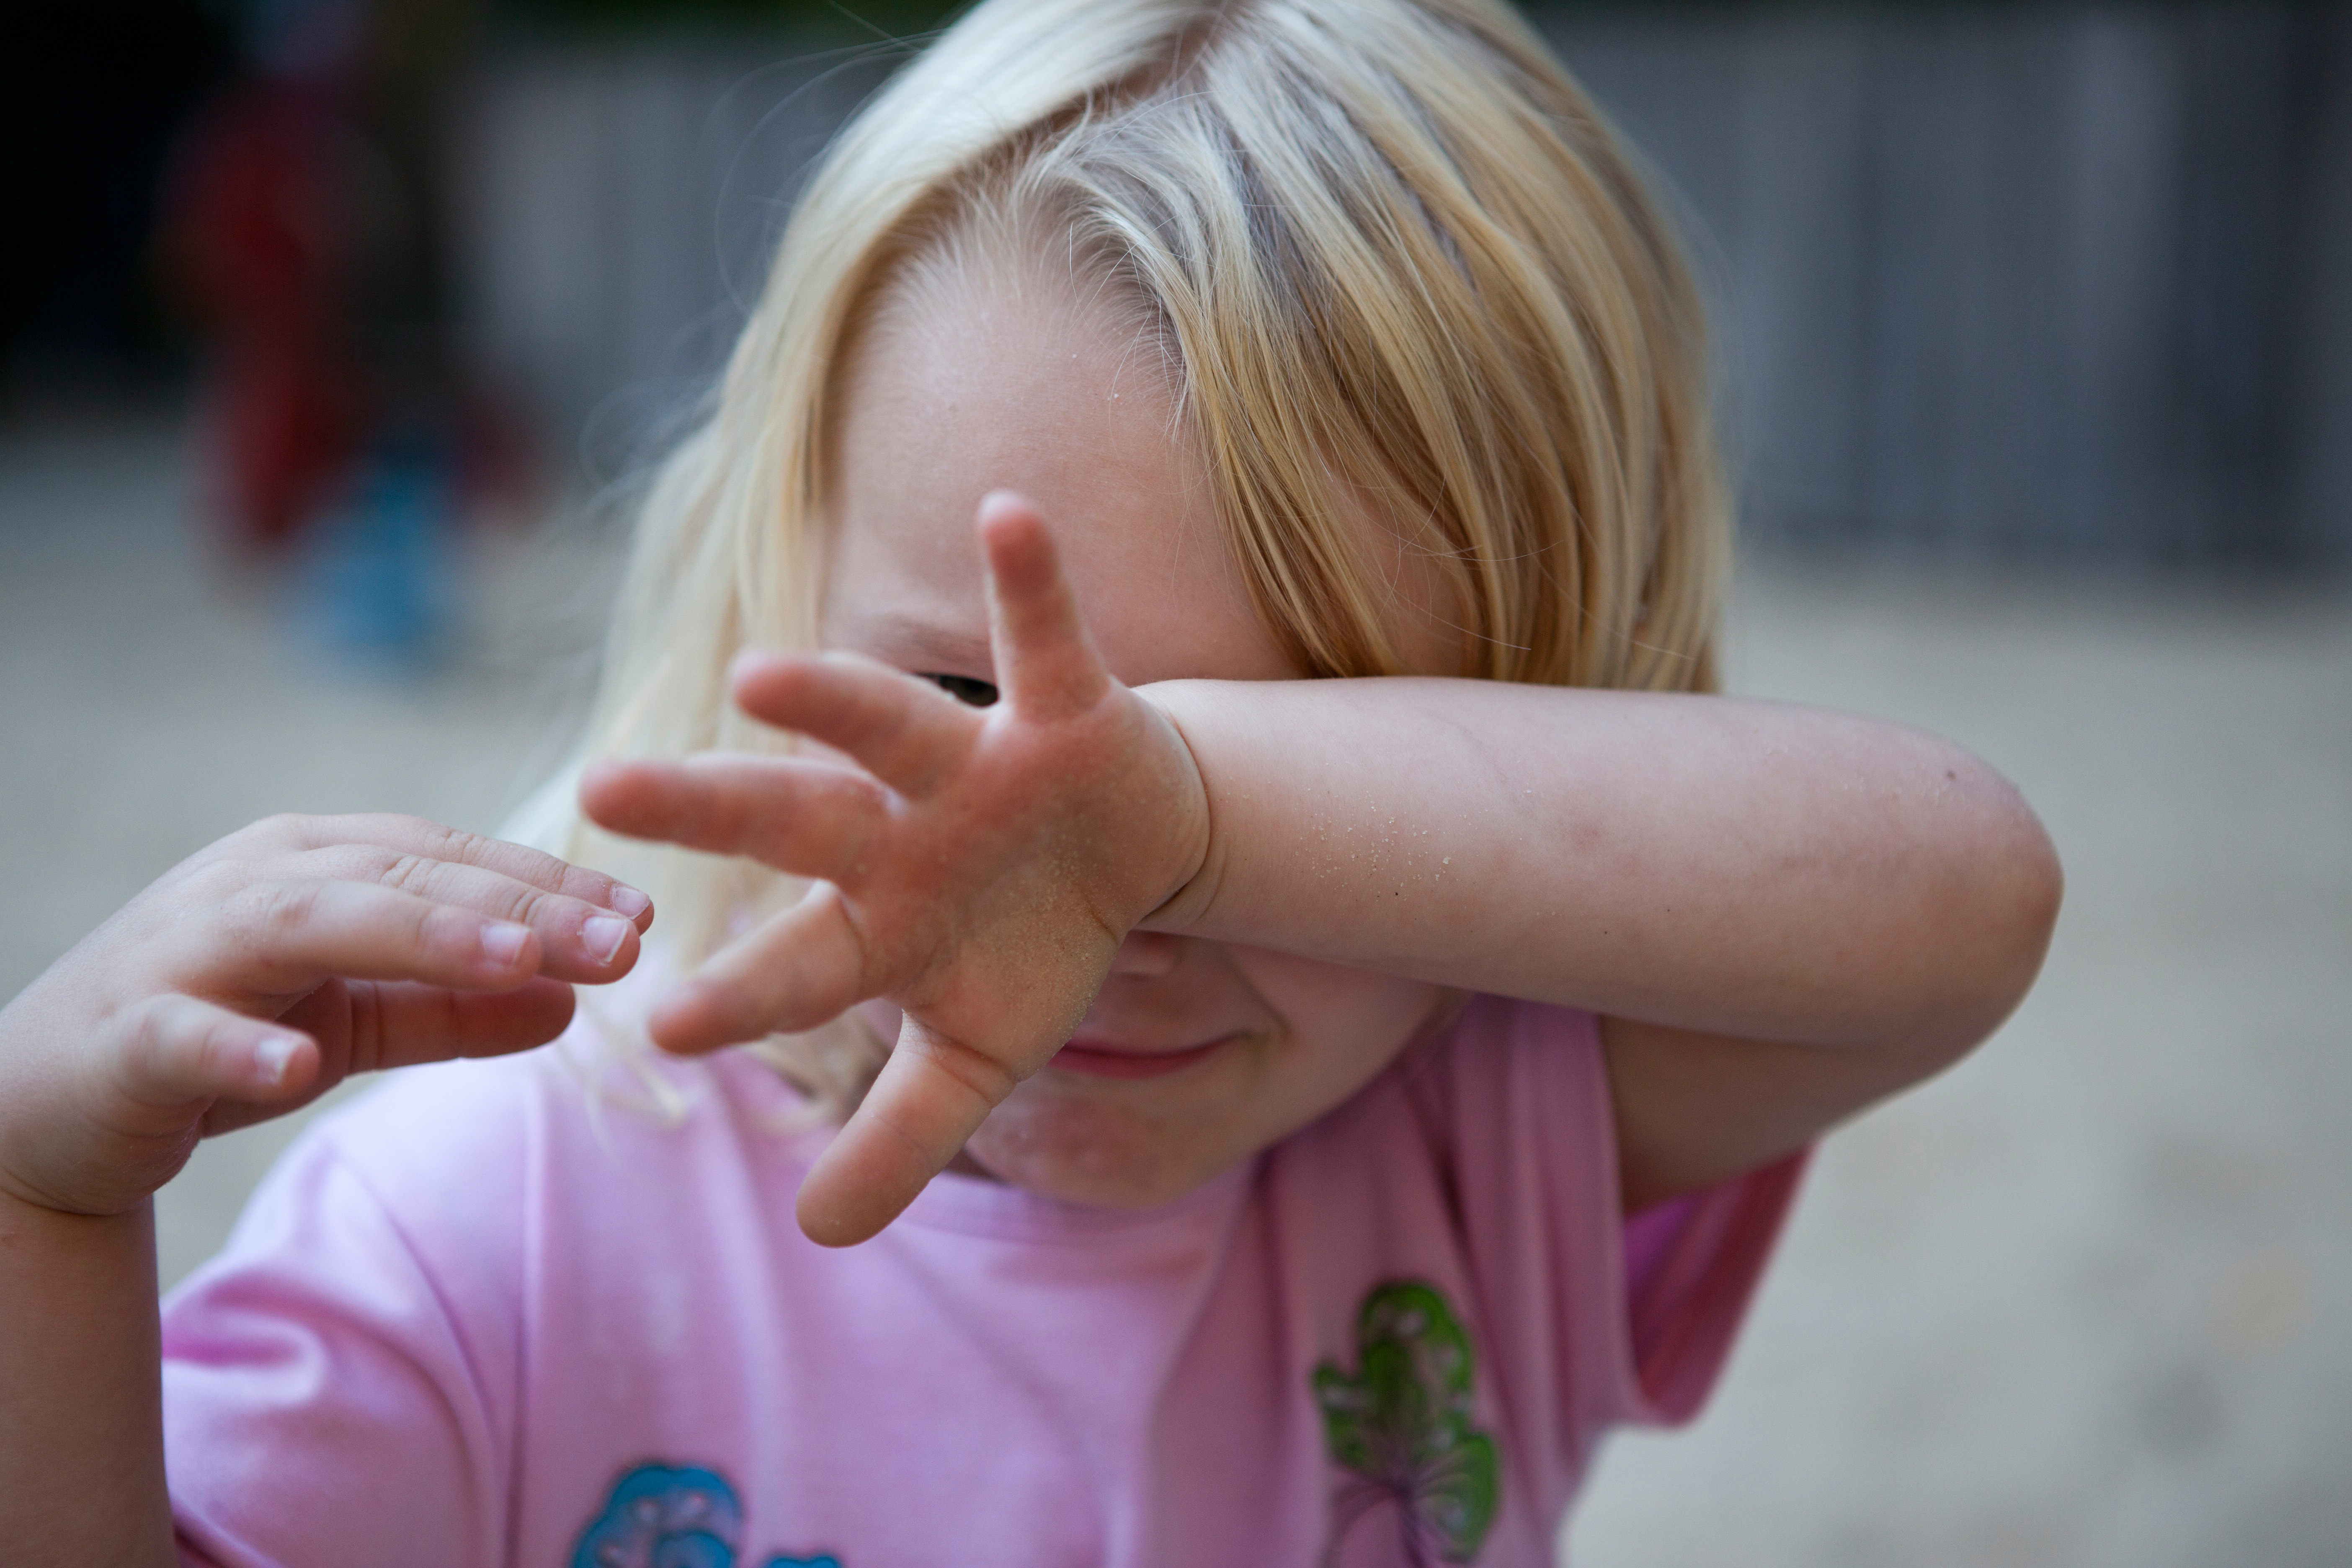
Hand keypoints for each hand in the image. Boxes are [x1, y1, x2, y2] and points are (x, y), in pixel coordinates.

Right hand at [0, 814, 651, 1216]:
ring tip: (515, 961)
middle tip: (623, 940)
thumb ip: (457, 1008)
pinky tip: (298, 1069)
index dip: (551, 884)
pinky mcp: (126, 1033)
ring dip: (419, 937)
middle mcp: (256, 882)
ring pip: (311, 922)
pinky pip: (185, 1034)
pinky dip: (239, 1047)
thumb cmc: (222, 1034)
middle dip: (519, 905)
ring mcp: (184, 950)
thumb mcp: (357, 1019)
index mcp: (319, 864)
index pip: (453, 859)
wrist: (58, 1104)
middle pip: (405, 878)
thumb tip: (575, 1000)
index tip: (644, 917)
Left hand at [580, 493, 1210, 1245]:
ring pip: (887, 721)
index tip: (658, 1028)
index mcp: (876, 919)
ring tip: (758, 679)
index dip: (739, 993)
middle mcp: (900, 829)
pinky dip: (1032, 576)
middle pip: (791, 817)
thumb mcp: (977, 1055)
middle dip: (705, 808)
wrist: (1132, 851)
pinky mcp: (1061, 704)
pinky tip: (1009, 515)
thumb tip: (816, 1234)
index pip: (794, 961)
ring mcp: (973, 761)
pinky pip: (1044, 632)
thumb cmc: (1029, 944)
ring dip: (828, 698)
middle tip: (600, 788)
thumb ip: (901, 1136)